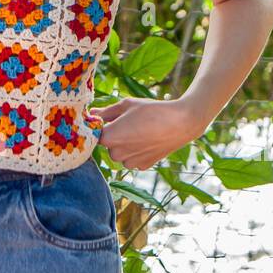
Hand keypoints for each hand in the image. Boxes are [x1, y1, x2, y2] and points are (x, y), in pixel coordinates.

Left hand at [87, 97, 203, 171]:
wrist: (180, 123)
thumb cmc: (152, 111)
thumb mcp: (126, 105)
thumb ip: (105, 112)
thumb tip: (91, 114)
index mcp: (109, 137)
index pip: (95, 133)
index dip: (99, 125)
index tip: (105, 119)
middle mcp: (116, 154)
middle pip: (108, 144)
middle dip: (114, 134)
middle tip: (129, 122)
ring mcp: (130, 163)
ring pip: (120, 152)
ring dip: (125, 144)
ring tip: (141, 129)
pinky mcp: (142, 166)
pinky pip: (132, 159)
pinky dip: (136, 151)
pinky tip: (148, 139)